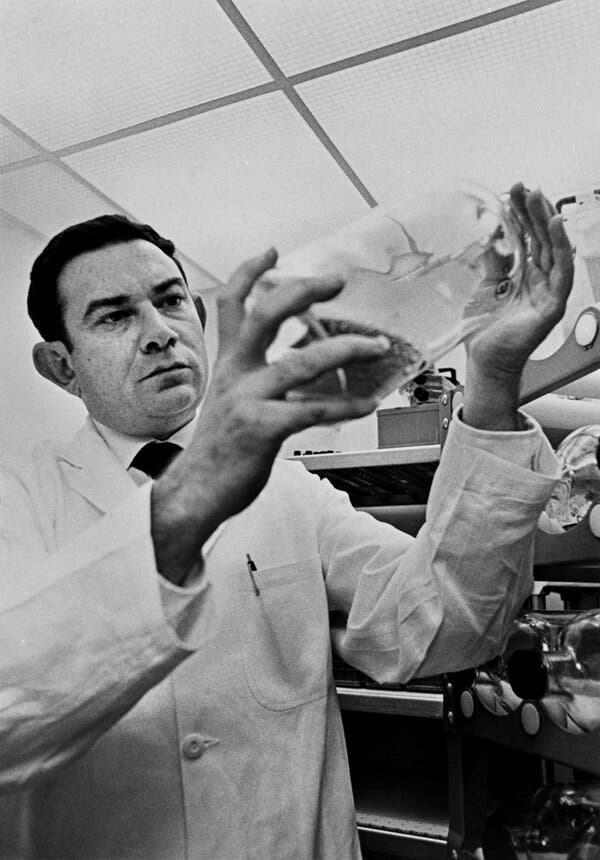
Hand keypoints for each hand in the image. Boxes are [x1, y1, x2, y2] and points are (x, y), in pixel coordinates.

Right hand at [152, 248, 390, 582]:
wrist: (192, 495)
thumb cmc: (218, 451)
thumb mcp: (229, 402)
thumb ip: (254, 379)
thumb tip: (296, 367)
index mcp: (228, 365)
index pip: (229, 305)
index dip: (249, 272)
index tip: (271, 250)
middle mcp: (235, 375)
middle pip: (265, 316)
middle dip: (301, 291)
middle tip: (337, 279)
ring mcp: (248, 401)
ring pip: (301, 362)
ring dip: (346, 350)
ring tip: (376, 345)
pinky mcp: (261, 430)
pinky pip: (312, 411)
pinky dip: (345, 407)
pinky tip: (368, 404)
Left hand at [462, 184, 573, 430]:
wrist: (484, 361)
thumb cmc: (484, 331)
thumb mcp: (482, 285)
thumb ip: (488, 260)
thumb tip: (486, 232)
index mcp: (523, 273)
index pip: (527, 235)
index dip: (521, 212)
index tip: (512, 190)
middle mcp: (538, 279)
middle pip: (541, 237)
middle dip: (534, 210)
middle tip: (525, 187)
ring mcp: (547, 291)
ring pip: (553, 248)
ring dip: (547, 220)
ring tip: (539, 197)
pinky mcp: (552, 305)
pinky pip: (561, 271)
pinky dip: (561, 247)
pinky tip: (556, 226)